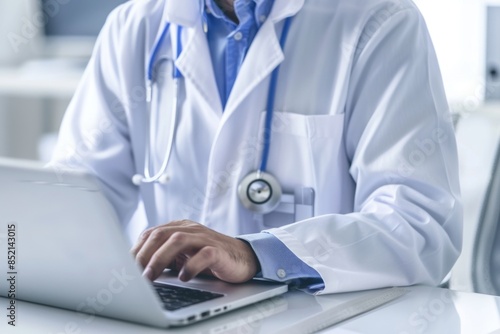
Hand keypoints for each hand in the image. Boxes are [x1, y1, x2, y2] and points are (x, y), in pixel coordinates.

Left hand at [131, 220, 259, 282]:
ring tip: (150, 277)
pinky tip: (183, 277)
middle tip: (134, 275)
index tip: (125, 268)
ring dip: (160, 259)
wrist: (243, 258)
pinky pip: (203, 255)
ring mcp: (205, 238)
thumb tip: (138, 270)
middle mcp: (191, 229)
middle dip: (144, 255)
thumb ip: (165, 256)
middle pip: (161, 234)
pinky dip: (190, 266)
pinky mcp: (219, 250)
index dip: (136, 250)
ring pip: (178, 240)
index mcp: (180, 228)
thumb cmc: (210, 257)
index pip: (151, 233)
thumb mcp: (184, 254)